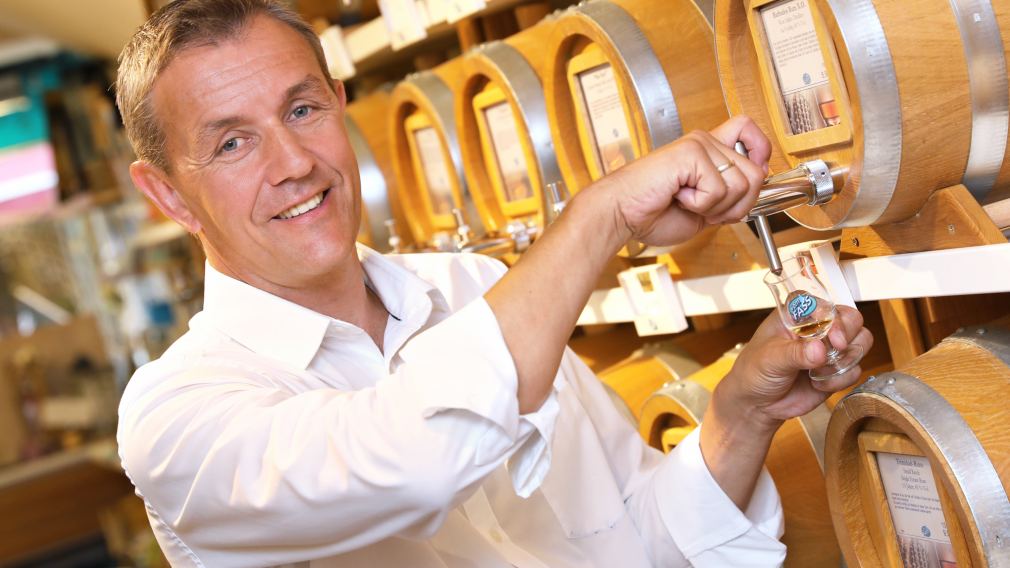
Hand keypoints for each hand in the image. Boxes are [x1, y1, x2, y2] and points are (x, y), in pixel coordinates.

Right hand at [599, 115, 771, 246]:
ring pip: (741, 184)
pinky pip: (719, 189)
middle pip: (756, 172)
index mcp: (706, 151)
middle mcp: (704, 142)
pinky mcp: (690, 153)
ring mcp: (698, 145)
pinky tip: (678, 197)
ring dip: (717, 207)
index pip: (748, 129)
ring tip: (688, 202)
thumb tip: (758, 185)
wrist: (620, 214)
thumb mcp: (703, 209)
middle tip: (707, 209)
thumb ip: (728, 197)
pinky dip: (700, 205)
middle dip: (738, 204)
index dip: (761, 151)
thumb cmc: (650, 212)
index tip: (754, 174)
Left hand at [715, 305, 873, 428]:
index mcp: (796, 315)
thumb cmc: (755, 371)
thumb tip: (819, 350)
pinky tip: (819, 384)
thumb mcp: (769, 359)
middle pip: (851, 318)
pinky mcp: (837, 369)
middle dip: (847, 337)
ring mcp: (829, 348)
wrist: (758, 403)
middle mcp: (817, 327)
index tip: (833, 337)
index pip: (824, 304)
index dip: (833, 318)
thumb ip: (794, 353)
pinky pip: (856, 369)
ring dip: (846, 359)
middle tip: (834, 351)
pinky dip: (842, 378)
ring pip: (861, 341)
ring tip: (819, 372)